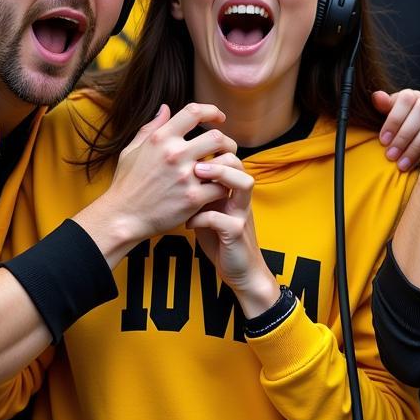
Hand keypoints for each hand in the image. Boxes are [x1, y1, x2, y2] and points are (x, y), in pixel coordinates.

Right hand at [104, 103, 238, 243]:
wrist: (122, 217)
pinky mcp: (193, 198)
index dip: (211, 111)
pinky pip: (222, 187)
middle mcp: (174, 154)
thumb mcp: (132, 150)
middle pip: (216, 137)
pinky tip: (219, 189)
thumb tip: (165, 107)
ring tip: (227, 168)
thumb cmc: (126, 184)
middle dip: (227, 141)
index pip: (193, 112)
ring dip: (230, 163)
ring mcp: (185, 176)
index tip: (219, 118)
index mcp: (161, 139)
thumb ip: (151, 127)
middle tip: (227, 149)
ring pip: (224, 161)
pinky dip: (224, 187)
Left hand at [187, 156, 279, 318]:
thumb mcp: (208, 210)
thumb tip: (176, 173)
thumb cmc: (220, 238)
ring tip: (197, 176)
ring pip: (244, 183)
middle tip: (193, 160)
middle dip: (217, 156)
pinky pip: (222, 219)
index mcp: (232, 190)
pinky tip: (187, 223)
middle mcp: (240, 197)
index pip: (228, 157)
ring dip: (220, 175)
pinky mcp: (237, 233)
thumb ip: (199, 192)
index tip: (188, 149)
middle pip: (239, 163)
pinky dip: (201, 218)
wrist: (241, 270)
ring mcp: (241, 214)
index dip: (212, 149)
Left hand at [372, 89, 419, 170]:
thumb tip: (377, 97)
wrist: (400, 136)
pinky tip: (409, 166)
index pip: (406, 99)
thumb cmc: (391, 123)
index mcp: (411, 96)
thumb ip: (382, 105)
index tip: (383, 140)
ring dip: (413, 147)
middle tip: (390, 154)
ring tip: (399, 164)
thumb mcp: (383, 113)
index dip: (394, 120)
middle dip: (404, 135)